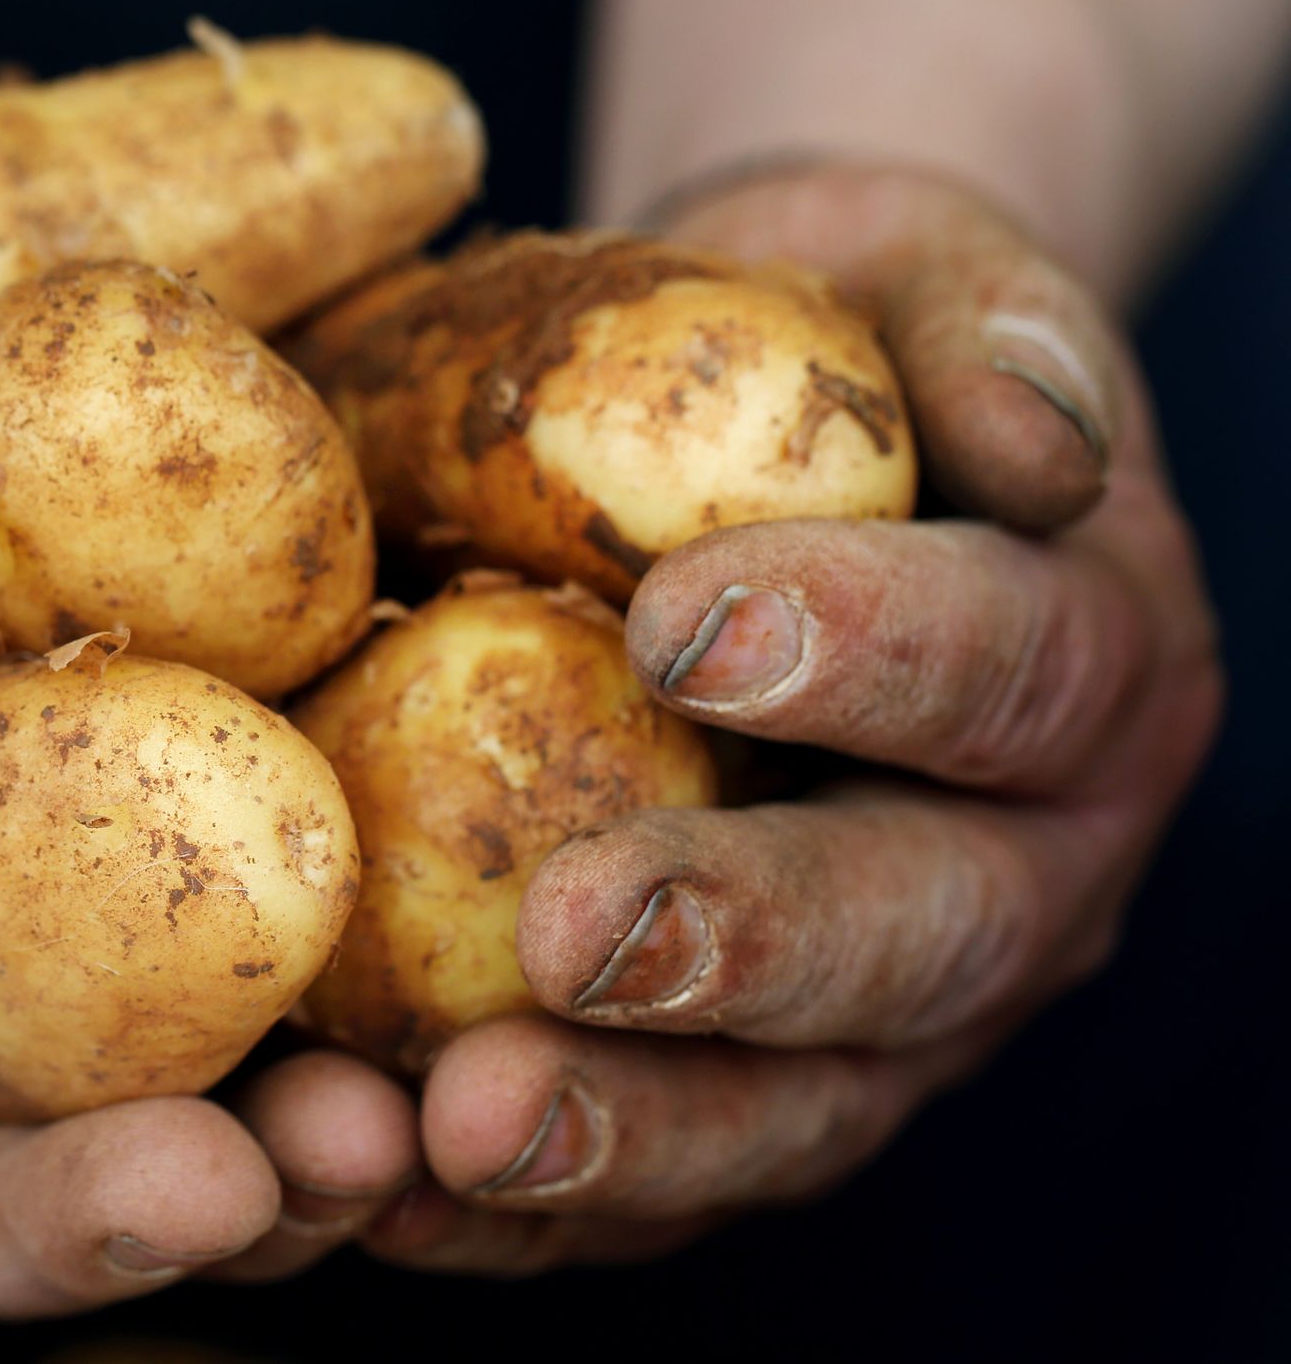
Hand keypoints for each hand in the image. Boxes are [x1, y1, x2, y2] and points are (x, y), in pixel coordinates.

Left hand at [360, 162, 1223, 1270]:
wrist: (781, 455)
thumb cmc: (825, 342)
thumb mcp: (916, 275)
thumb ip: (983, 333)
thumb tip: (1042, 437)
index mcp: (1086, 662)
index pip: (1013, 670)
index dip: (874, 654)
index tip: (685, 623)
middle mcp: (1022, 862)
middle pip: (919, 936)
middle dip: (747, 947)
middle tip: (574, 937)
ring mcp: (899, 1003)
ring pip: (802, 1107)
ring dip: (635, 1130)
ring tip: (462, 1127)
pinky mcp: (769, 1079)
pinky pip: (675, 1175)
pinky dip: (543, 1211)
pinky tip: (401, 1198)